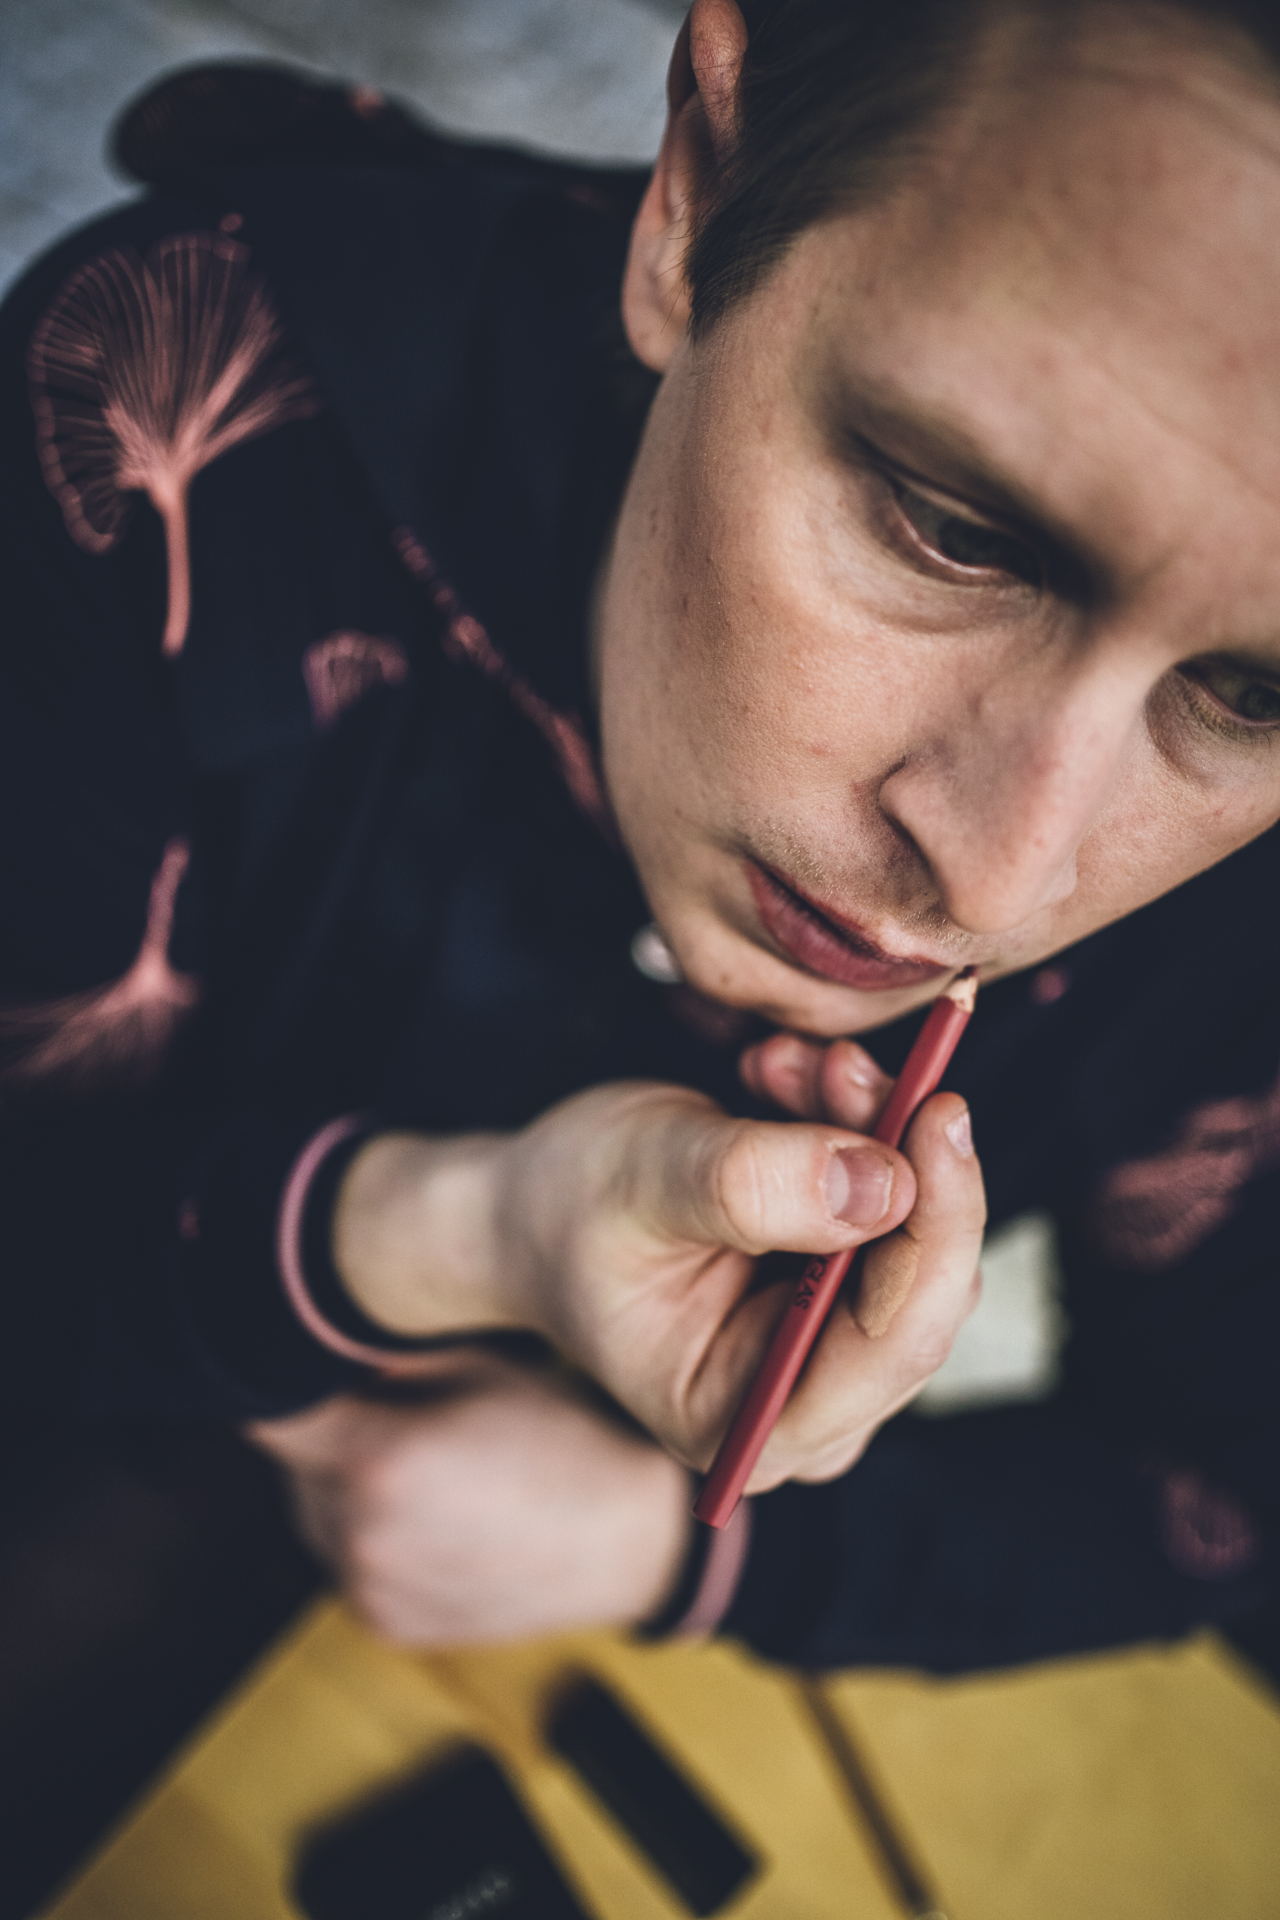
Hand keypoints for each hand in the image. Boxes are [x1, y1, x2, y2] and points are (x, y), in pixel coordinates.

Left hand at [245, 1354, 691, 1644]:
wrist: (629, 1540)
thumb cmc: (564, 1436)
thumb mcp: (477, 1366)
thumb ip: (383, 1357)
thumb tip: (315, 1339)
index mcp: (377, 1462)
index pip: (271, 1412)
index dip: (288, 1380)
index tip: (315, 1364)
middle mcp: (359, 1538)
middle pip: (296, 1463)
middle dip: (333, 1430)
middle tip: (406, 1412)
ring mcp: (370, 1591)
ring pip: (319, 1513)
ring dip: (350, 1484)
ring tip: (433, 1465)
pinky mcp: (386, 1626)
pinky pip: (350, 1561)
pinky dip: (375, 1535)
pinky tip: (441, 1515)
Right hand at [333, 1052, 982, 1493]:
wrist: (537, 1207)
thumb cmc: (568, 1210)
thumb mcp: (642, 1184)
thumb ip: (752, 1186)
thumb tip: (888, 1182)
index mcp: (753, 1424)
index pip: (891, 1345)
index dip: (938, 1229)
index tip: (938, 1114)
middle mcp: (812, 1405)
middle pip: (923, 1286)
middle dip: (893, 1155)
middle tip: (833, 1063)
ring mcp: (836, 1352)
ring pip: (917, 1228)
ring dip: (867, 1125)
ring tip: (779, 1065)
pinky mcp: (848, 1292)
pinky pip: (898, 1199)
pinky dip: (855, 1124)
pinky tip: (784, 1081)